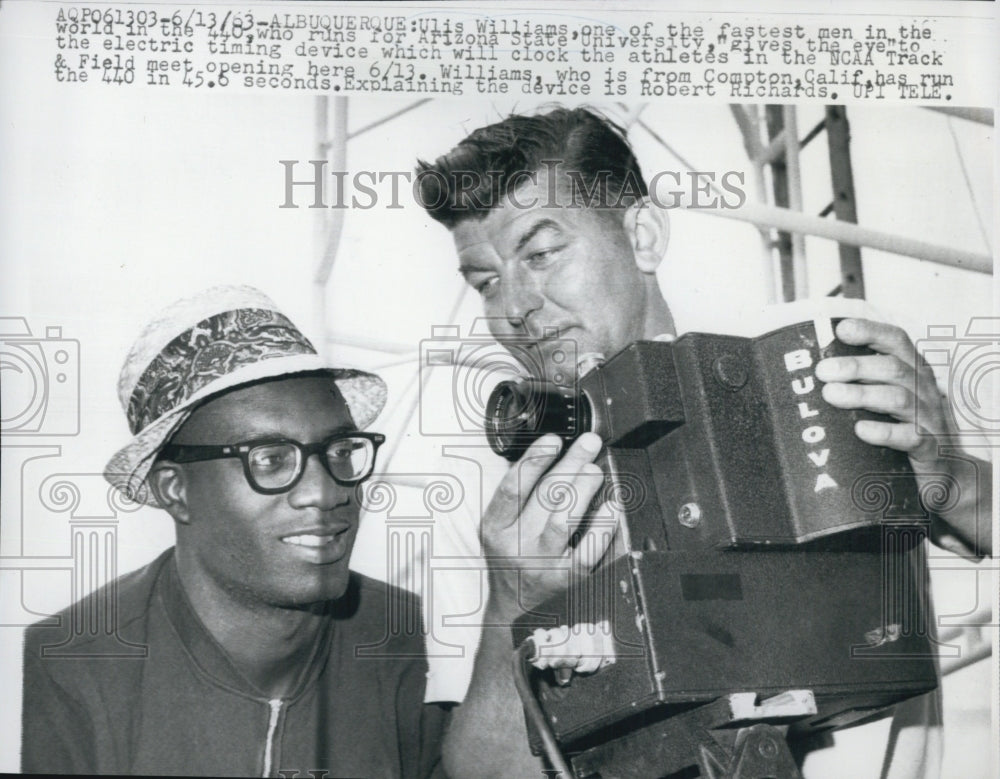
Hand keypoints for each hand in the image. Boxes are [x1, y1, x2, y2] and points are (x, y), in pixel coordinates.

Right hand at [482, 432, 614, 619]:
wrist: (514, 610)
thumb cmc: (511, 559)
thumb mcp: (500, 529)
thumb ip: (519, 496)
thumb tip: (554, 456)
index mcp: (495, 529)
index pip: (511, 488)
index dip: (533, 461)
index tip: (553, 440)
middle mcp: (515, 547)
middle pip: (543, 498)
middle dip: (570, 464)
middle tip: (589, 445)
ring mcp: (542, 565)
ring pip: (563, 521)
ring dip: (583, 489)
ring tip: (595, 470)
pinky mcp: (567, 580)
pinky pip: (588, 551)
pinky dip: (603, 526)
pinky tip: (612, 507)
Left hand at [816, 318, 990, 556]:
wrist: (945, 474)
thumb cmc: (905, 428)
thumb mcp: (885, 399)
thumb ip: (861, 381)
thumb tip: (816, 367)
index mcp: (912, 372)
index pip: (896, 341)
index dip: (871, 332)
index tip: (841, 330)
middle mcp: (923, 390)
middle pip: (893, 369)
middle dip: (856, 365)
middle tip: (822, 371)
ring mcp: (930, 420)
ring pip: (899, 399)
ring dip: (862, 394)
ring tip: (832, 395)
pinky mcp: (931, 450)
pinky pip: (911, 437)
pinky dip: (885, 432)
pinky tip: (861, 430)